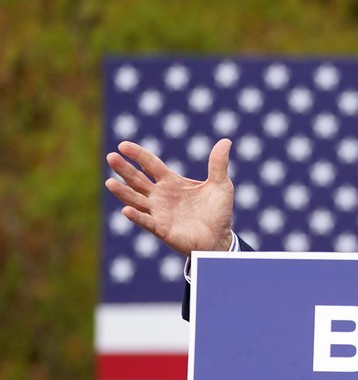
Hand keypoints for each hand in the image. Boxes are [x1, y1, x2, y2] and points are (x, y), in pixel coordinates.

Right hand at [106, 138, 234, 256]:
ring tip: (110, 182)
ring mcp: (158, 212)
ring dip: (123, 192)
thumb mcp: (221, 185)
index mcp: (171, 182)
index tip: (123, 145)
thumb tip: (226, 141)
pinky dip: (136, 216)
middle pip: (137, 179)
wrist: (220, 238)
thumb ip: (218, 164)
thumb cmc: (218, 212)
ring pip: (136, 199)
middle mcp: (160, 195)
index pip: (151, 164)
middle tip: (111, 157)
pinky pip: (146, 222)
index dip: (138, 155)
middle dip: (124, 169)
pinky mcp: (161, 229)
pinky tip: (127, 210)